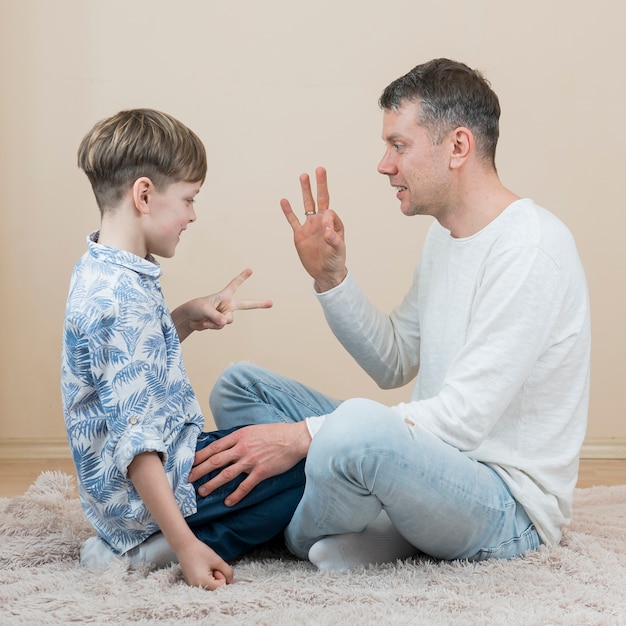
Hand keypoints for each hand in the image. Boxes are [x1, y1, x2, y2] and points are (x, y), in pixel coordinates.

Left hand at [172, 268, 271, 340]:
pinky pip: (220, 327)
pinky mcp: (221, 323)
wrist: (188, 319)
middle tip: (271, 303)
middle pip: (246, 306)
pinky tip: (203, 323)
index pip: (234, 285)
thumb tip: (225, 322)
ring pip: (227, 321)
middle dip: (259, 304)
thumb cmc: (195, 308)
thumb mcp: (204, 309)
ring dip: (214, 322)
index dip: (242, 278)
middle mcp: (228, 305)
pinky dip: (210, 326)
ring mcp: (225, 315)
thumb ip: (215, 316)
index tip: (250, 270)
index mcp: (224, 296)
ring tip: (204, 319)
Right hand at [177, 536, 233, 589]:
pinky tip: (201, 569)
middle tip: (210, 567)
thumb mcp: (217, 560)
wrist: (185, 546)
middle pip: (215, 588)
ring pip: (210, 586)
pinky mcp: (191, 583)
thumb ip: (227, 572)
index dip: (221, 575)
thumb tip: (232, 582)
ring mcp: (192, 586)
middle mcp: (196, 588)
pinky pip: (203, 584)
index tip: (215, 567)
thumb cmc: (201, 552)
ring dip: (211, 577)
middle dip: (216, 577)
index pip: (220, 586)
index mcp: (203, 583)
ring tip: (205, 567)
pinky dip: (206, 577)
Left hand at [189, 422, 310, 506]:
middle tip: (187, 479)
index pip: (214, 447)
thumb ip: (239, 438)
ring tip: (202, 492)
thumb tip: (226, 445)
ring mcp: (251, 461)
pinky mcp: (261, 472)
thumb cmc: (276, 433)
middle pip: (215, 461)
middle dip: (199, 471)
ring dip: (212, 484)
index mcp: (239, 436)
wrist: (294, 438)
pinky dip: (235, 495)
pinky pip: (245, 486)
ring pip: (226, 474)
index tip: (190, 462)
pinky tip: (228, 502)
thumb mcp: (253, 430)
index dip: (200, 456)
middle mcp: (242, 448)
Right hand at [280, 167, 346, 291]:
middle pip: (321, 199)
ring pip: (307, 205)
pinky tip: (284, 200)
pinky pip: (293, 220)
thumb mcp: (338, 251)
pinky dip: (288, 211)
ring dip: (306, 190)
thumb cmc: (335, 261)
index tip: (326, 231)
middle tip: (320, 169)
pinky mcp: (299, 234)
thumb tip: (327, 231)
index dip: (327, 218)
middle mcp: (322, 221)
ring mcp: (310, 226)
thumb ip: (334, 240)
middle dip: (320, 184)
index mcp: (334, 223)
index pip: (330, 212)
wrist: (324, 273)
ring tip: (303, 176)